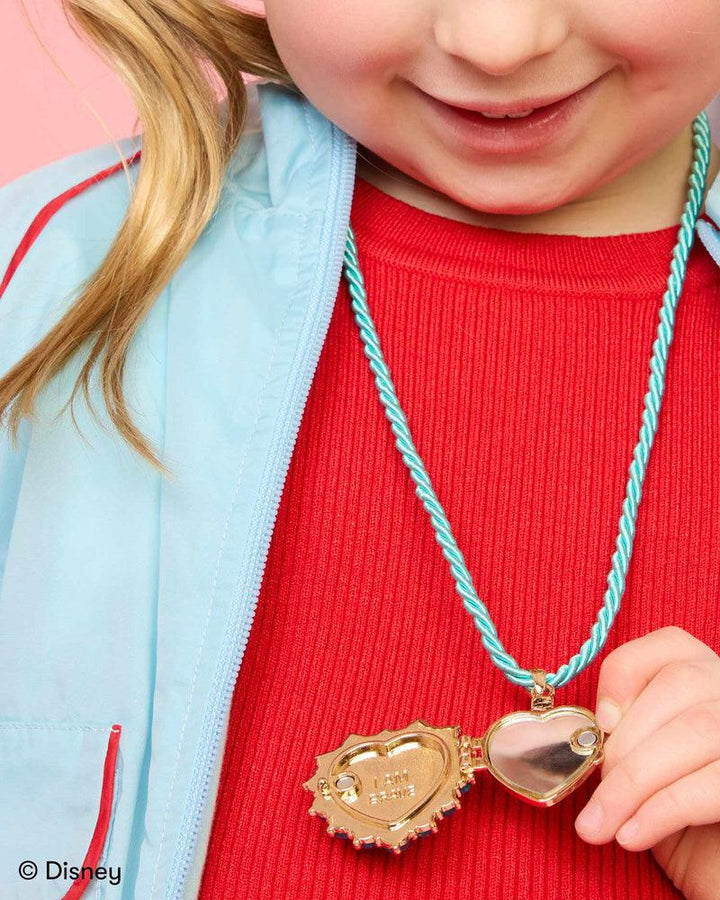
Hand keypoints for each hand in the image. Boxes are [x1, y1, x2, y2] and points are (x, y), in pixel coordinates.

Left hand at [574, 626, 719, 899]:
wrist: (714, 865)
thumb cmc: (674, 810)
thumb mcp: (644, 759)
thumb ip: (626, 730)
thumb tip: (582, 735)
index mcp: (709, 678)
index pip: (671, 643)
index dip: (626, 673)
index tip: (601, 721)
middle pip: (679, 686)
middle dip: (623, 745)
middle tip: (595, 796)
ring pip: (696, 731)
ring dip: (633, 784)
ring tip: (599, 825)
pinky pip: (713, 785)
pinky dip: (662, 810)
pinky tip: (631, 835)